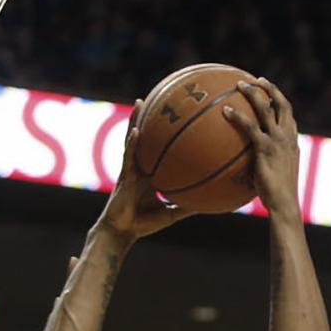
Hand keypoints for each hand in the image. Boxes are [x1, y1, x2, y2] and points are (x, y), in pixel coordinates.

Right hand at [100, 102, 183, 240]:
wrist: (122, 233)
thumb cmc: (143, 224)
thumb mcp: (170, 214)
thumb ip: (186, 207)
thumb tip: (208, 206)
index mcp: (150, 173)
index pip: (159, 149)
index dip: (165, 134)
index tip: (177, 117)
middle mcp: (140, 167)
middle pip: (146, 137)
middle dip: (151, 118)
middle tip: (161, 98)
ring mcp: (130, 169)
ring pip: (133, 140)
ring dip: (136, 120)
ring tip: (141, 102)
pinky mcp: (123, 176)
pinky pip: (129, 156)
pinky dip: (132, 143)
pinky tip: (137, 131)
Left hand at [223, 78, 299, 215]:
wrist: (284, 203)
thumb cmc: (276, 197)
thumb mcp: (272, 176)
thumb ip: (263, 166)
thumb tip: (244, 170)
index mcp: (292, 142)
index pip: (288, 115)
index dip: (279, 100)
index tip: (270, 91)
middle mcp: (287, 137)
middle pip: (282, 103)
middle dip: (269, 88)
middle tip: (256, 80)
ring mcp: (277, 141)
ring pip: (266, 108)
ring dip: (253, 93)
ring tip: (238, 84)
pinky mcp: (265, 148)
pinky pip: (250, 126)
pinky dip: (237, 116)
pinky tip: (225, 111)